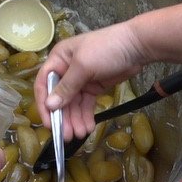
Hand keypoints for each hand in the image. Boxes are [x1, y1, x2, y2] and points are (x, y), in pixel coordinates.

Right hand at [35, 20, 148, 139]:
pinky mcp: (94, 87)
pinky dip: (86, 116)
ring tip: (80, 134)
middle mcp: (66, 70)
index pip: (44, 84)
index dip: (44, 104)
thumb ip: (66, 87)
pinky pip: (86, 104)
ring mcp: (81, 80)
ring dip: (75, 119)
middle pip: (59, 98)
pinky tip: (88, 127)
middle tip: (68, 135)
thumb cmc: (106, 48)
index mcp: (58, 59)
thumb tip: (50, 105)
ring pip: (73, 104)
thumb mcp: (83, 66)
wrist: (137, 46)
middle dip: (63, 117)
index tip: (49, 123)